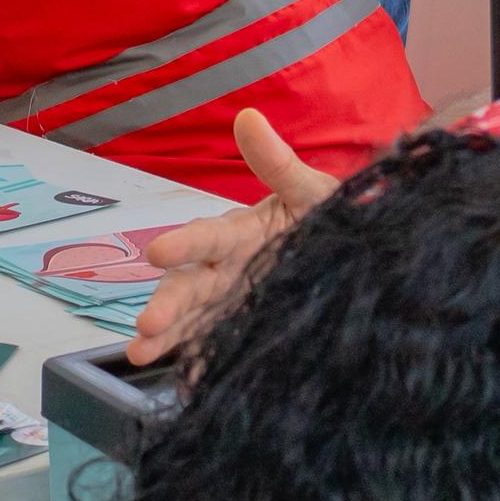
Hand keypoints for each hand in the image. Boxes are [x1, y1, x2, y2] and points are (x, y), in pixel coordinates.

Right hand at [125, 109, 338, 366]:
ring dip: (166, 337)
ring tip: (139, 356)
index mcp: (238, 233)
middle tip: (145, 327)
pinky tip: (189, 384)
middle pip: (189, 287)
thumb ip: (277, 162)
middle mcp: (226, 270)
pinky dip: (202, 365)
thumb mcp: (310, 189)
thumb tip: (247, 116)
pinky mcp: (245, 331)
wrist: (360, 260)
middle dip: (166, 305)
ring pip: (193, 320)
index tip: (156, 253)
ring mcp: (233, 304)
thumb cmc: (329, 217)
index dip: (182, 243)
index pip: (205, 237)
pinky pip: (219, 348)